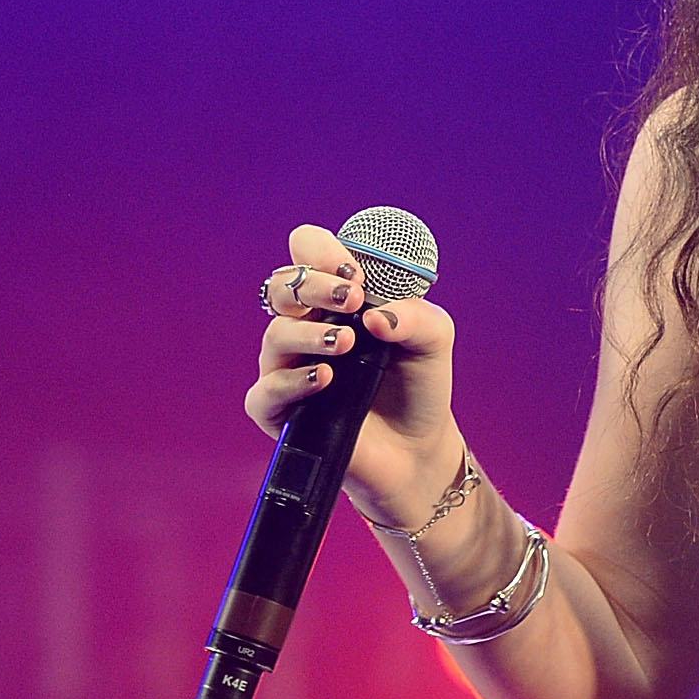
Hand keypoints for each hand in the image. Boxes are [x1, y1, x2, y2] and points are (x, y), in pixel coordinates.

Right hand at [246, 223, 462, 518]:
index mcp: (336, 298)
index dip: (321, 251)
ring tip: (347, 344)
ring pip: (275, 335)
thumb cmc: (419, 383)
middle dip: (314, 284)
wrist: (416, 447)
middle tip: (353, 299)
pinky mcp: (280, 411)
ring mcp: (287, 366)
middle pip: (283, 286)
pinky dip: (292, 381)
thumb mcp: (434, 340)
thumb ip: (416, 317)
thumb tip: (376, 316)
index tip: (355, 272)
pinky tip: (324, 379)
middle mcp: (305, 326)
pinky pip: (265, 391)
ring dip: (309, 333)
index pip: (307, 253)